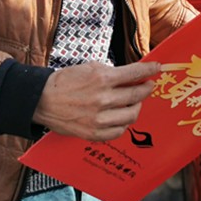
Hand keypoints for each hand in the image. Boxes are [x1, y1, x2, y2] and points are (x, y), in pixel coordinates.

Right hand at [33, 60, 160, 139]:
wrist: (43, 100)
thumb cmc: (66, 82)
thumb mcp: (90, 67)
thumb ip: (112, 72)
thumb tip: (132, 75)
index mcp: (102, 78)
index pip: (135, 73)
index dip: (149, 70)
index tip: (157, 68)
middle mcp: (103, 99)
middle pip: (137, 95)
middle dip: (146, 88)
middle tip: (148, 85)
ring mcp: (99, 118)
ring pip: (132, 114)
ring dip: (137, 106)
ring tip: (134, 101)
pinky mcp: (94, 133)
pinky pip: (119, 130)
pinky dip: (124, 123)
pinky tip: (121, 116)